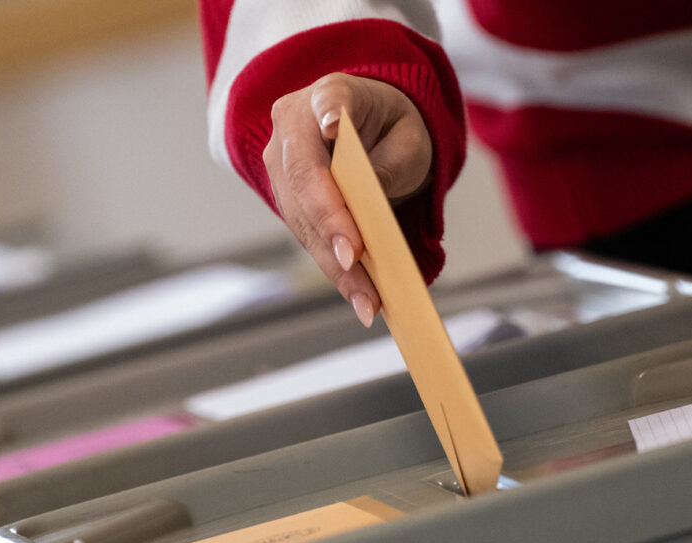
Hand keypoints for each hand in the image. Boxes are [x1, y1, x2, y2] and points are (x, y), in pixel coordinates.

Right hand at [263, 73, 431, 325]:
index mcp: (329, 93)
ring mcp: (280, 164)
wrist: (366, 128)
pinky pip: (308, 236)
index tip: (336, 127)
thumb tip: (368, 205)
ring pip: (301, 217)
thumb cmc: (392, 128)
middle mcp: (292, 126)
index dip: (329, 115)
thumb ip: (393, 163)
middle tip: (354, 259)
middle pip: (305, 178)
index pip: (327, 102)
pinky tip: (360, 298)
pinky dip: (335, 269)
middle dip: (329, 223)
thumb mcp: (410, 137)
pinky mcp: (285, 199)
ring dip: (333, 262)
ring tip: (368, 300)